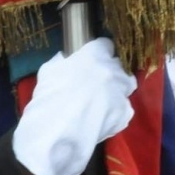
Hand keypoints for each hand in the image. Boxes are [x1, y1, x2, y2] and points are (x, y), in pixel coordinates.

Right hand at [12, 38, 136, 174]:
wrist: (56, 130)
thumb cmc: (48, 98)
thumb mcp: (48, 72)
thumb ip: (61, 63)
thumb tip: (64, 61)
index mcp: (94, 56)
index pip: (105, 45)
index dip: (100, 52)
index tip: (95, 58)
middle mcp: (112, 71)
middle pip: (119, 65)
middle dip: (111, 70)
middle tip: (99, 81)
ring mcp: (121, 92)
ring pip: (127, 84)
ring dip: (118, 88)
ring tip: (105, 99)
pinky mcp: (125, 113)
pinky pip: (125, 108)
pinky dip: (117, 111)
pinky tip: (104, 118)